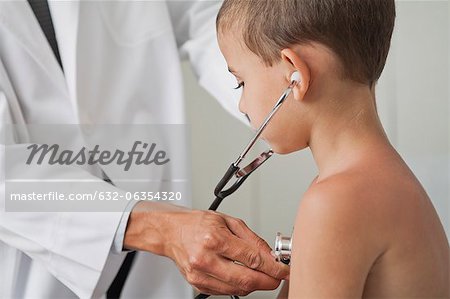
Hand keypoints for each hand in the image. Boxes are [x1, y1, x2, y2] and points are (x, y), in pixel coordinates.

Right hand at [124, 202, 289, 295]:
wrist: (171, 231)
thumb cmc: (197, 223)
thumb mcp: (228, 221)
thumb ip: (252, 239)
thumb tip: (271, 254)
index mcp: (214, 239)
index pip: (251, 259)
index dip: (273, 267)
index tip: (284, 269)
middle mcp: (205, 259)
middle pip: (246, 280)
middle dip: (268, 281)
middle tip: (278, 277)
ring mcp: (200, 275)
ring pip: (238, 289)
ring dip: (255, 285)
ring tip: (262, 274)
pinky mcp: (197, 284)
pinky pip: (226, 291)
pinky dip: (240, 286)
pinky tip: (244, 276)